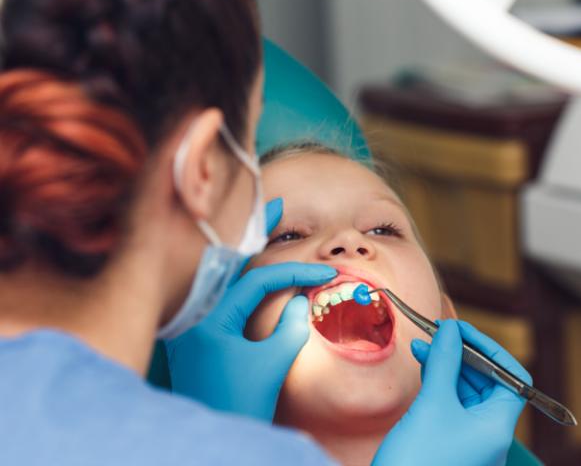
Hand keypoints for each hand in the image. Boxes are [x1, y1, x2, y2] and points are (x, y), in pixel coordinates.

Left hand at [165, 199, 336, 421]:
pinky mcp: (199, 333)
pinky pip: (221, 292)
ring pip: (224, 273)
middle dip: (255, 231)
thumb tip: (300, 300)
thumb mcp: (271, 366)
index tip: (323, 272)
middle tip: (276, 200)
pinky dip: (240, 273)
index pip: (257, 281)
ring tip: (265, 221)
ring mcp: (194, 322)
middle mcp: (195, 314)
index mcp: (209, 319)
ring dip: (247, 247)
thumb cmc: (238, 406)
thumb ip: (291, 327)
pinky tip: (252, 263)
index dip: (294, 272)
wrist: (209, 442)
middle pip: (229, 260)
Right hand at [373, 320, 530, 465]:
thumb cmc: (417, 460)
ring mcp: (469, 439)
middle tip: (437, 334)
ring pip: (466, 391)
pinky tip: (424, 368)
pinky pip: (451, 405)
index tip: (460, 330)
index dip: (488, 349)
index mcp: (497, 426)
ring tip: (423, 347)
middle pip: (488, 381)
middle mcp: (489, 433)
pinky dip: (439, 383)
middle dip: (462, 354)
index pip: (511, 377)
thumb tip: (451, 330)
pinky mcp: (449, 441)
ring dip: (447, 366)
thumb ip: (445, 362)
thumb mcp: (433, 404)